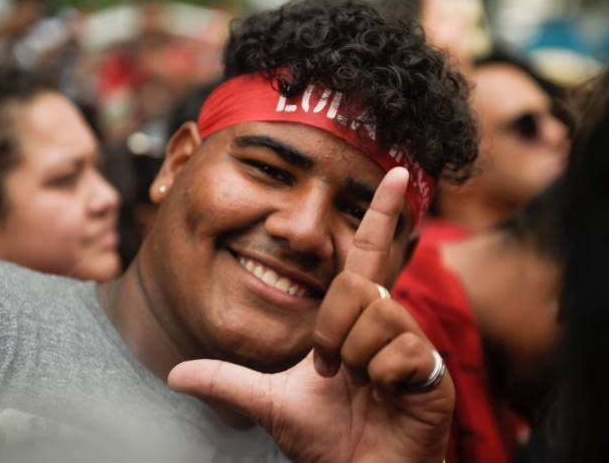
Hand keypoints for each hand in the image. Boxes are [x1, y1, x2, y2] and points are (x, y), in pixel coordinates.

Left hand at [168, 167, 453, 461]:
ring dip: (354, 360)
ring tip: (360, 386)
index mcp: (356, 320)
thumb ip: (227, 380)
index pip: (368, 254)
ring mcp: (413, 346)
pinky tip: (385, 398)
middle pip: (354, 288)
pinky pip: (400, 352)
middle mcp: (388, 323)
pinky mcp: (433, 373)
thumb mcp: (269, 402)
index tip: (398, 172)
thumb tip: (174, 371)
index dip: (383, 213)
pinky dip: (381, 380)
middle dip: (331, 334)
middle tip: (332, 370)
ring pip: (375, 317)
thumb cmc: (327, 441)